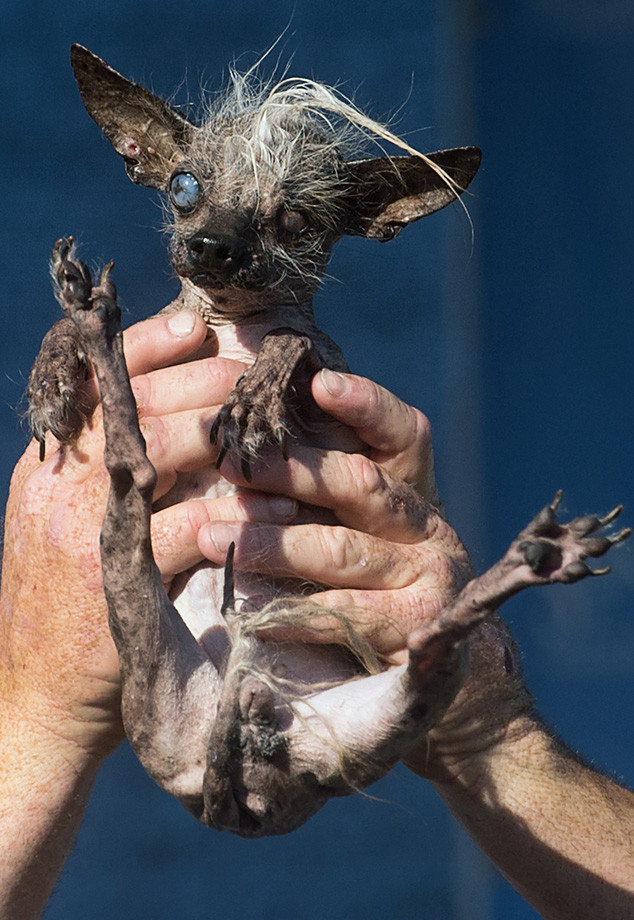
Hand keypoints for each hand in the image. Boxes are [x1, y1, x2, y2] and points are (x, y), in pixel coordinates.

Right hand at [0, 312, 295, 761]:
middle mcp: (59, 482)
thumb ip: (104, 474)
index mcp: (48, 463)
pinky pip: (194, 524)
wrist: (37, 699)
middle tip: (258, 377)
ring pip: (164, 446)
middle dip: (206, 381)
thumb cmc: (69, 607)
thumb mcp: (67, 526)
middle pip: (137, 400)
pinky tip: (283, 511)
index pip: (91, 378)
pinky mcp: (117, 574)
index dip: (147, 345)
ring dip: (229, 435)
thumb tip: (172, 423)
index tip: (197, 327)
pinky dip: (244, 514)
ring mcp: (82, 525)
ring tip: (276, 435)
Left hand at [197, 369, 531, 783]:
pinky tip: (247, 608)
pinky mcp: (415, 629)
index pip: (401, 430)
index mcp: (412, 485)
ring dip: (273, 542)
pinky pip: (343, 615)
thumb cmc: (360, 577)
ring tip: (212, 533)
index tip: (319, 383)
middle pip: (360, 483)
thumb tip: (242, 429)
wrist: (422, 667)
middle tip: (230, 463)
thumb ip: (315, 481)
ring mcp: (428, 576)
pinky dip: (291, 612)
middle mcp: (426, 524)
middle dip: (291, 470)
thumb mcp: (344, 521)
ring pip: (342, 550)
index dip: (365, 404)